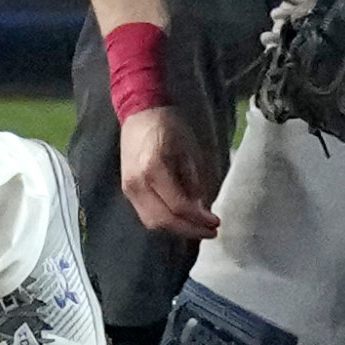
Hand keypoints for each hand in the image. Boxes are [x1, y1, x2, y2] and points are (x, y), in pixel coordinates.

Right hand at [119, 103, 222, 239]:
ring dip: (177, 230)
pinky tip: (182, 220)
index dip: (198, 219)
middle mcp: (137, 183)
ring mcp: (128, 188)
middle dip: (189, 230)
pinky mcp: (127, 190)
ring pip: (152, 222)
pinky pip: (146, 214)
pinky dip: (165, 222)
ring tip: (198, 228)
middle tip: (210, 232)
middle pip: (163, 221)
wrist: (139, 112)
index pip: (177, 206)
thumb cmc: (168, 125)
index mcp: (153, 169)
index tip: (216, 222)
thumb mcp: (189, 150)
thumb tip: (203, 210)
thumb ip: (194, 182)